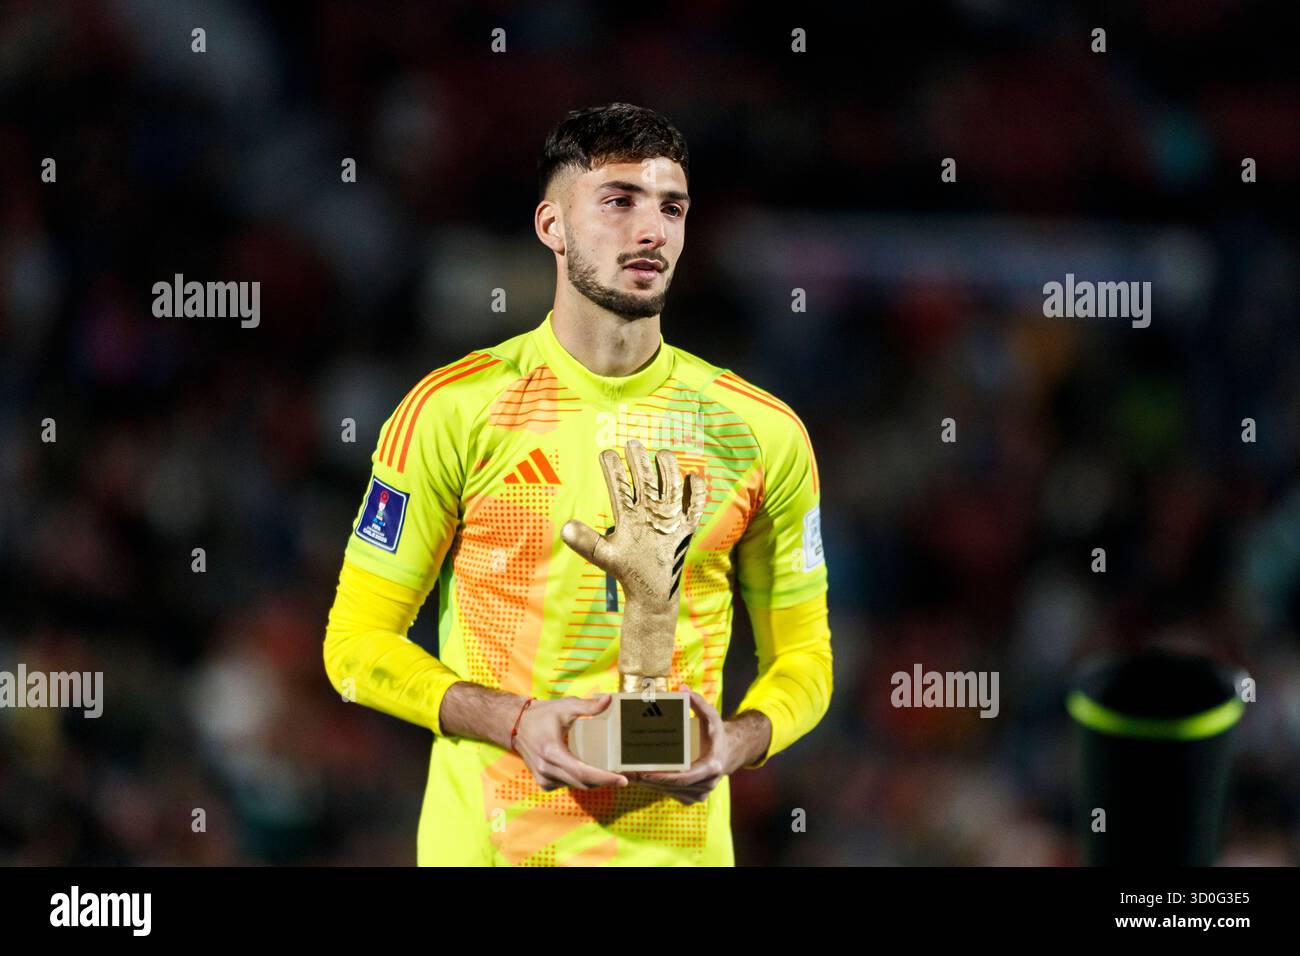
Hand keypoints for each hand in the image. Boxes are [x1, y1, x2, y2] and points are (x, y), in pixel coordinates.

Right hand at [513, 694, 629, 791]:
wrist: (516, 725)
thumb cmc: (542, 715)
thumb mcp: (565, 707)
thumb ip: (588, 706)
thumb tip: (609, 700)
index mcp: (552, 752)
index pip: (582, 772)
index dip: (604, 778)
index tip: (622, 779)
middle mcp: (547, 769)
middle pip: (583, 782)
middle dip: (605, 781)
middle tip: (625, 777)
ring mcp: (544, 778)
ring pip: (576, 786)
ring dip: (595, 783)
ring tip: (613, 775)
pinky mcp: (544, 782)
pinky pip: (568, 785)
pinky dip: (581, 781)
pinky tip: (592, 773)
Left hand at [560, 440, 704, 681]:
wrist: (653, 591)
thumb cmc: (627, 571)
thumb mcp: (604, 556)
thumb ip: (586, 542)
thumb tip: (564, 528)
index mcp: (628, 513)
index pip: (619, 484)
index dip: (613, 468)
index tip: (605, 453)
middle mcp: (648, 509)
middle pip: (645, 476)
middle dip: (639, 459)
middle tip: (632, 443)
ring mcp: (669, 516)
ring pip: (670, 483)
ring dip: (668, 468)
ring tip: (663, 455)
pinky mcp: (687, 526)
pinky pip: (695, 503)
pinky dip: (696, 491)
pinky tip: (693, 480)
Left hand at [626, 686, 729, 804]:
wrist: (727, 754)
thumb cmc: (715, 733)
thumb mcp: (711, 716)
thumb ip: (698, 702)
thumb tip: (682, 690)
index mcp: (711, 767)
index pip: (684, 777)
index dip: (663, 778)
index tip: (644, 774)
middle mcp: (707, 784)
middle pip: (673, 786)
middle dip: (650, 781)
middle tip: (629, 774)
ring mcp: (700, 794)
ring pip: (670, 791)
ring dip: (651, 785)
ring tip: (630, 776)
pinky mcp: (693, 797)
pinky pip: (672, 793)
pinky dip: (658, 787)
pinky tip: (643, 779)